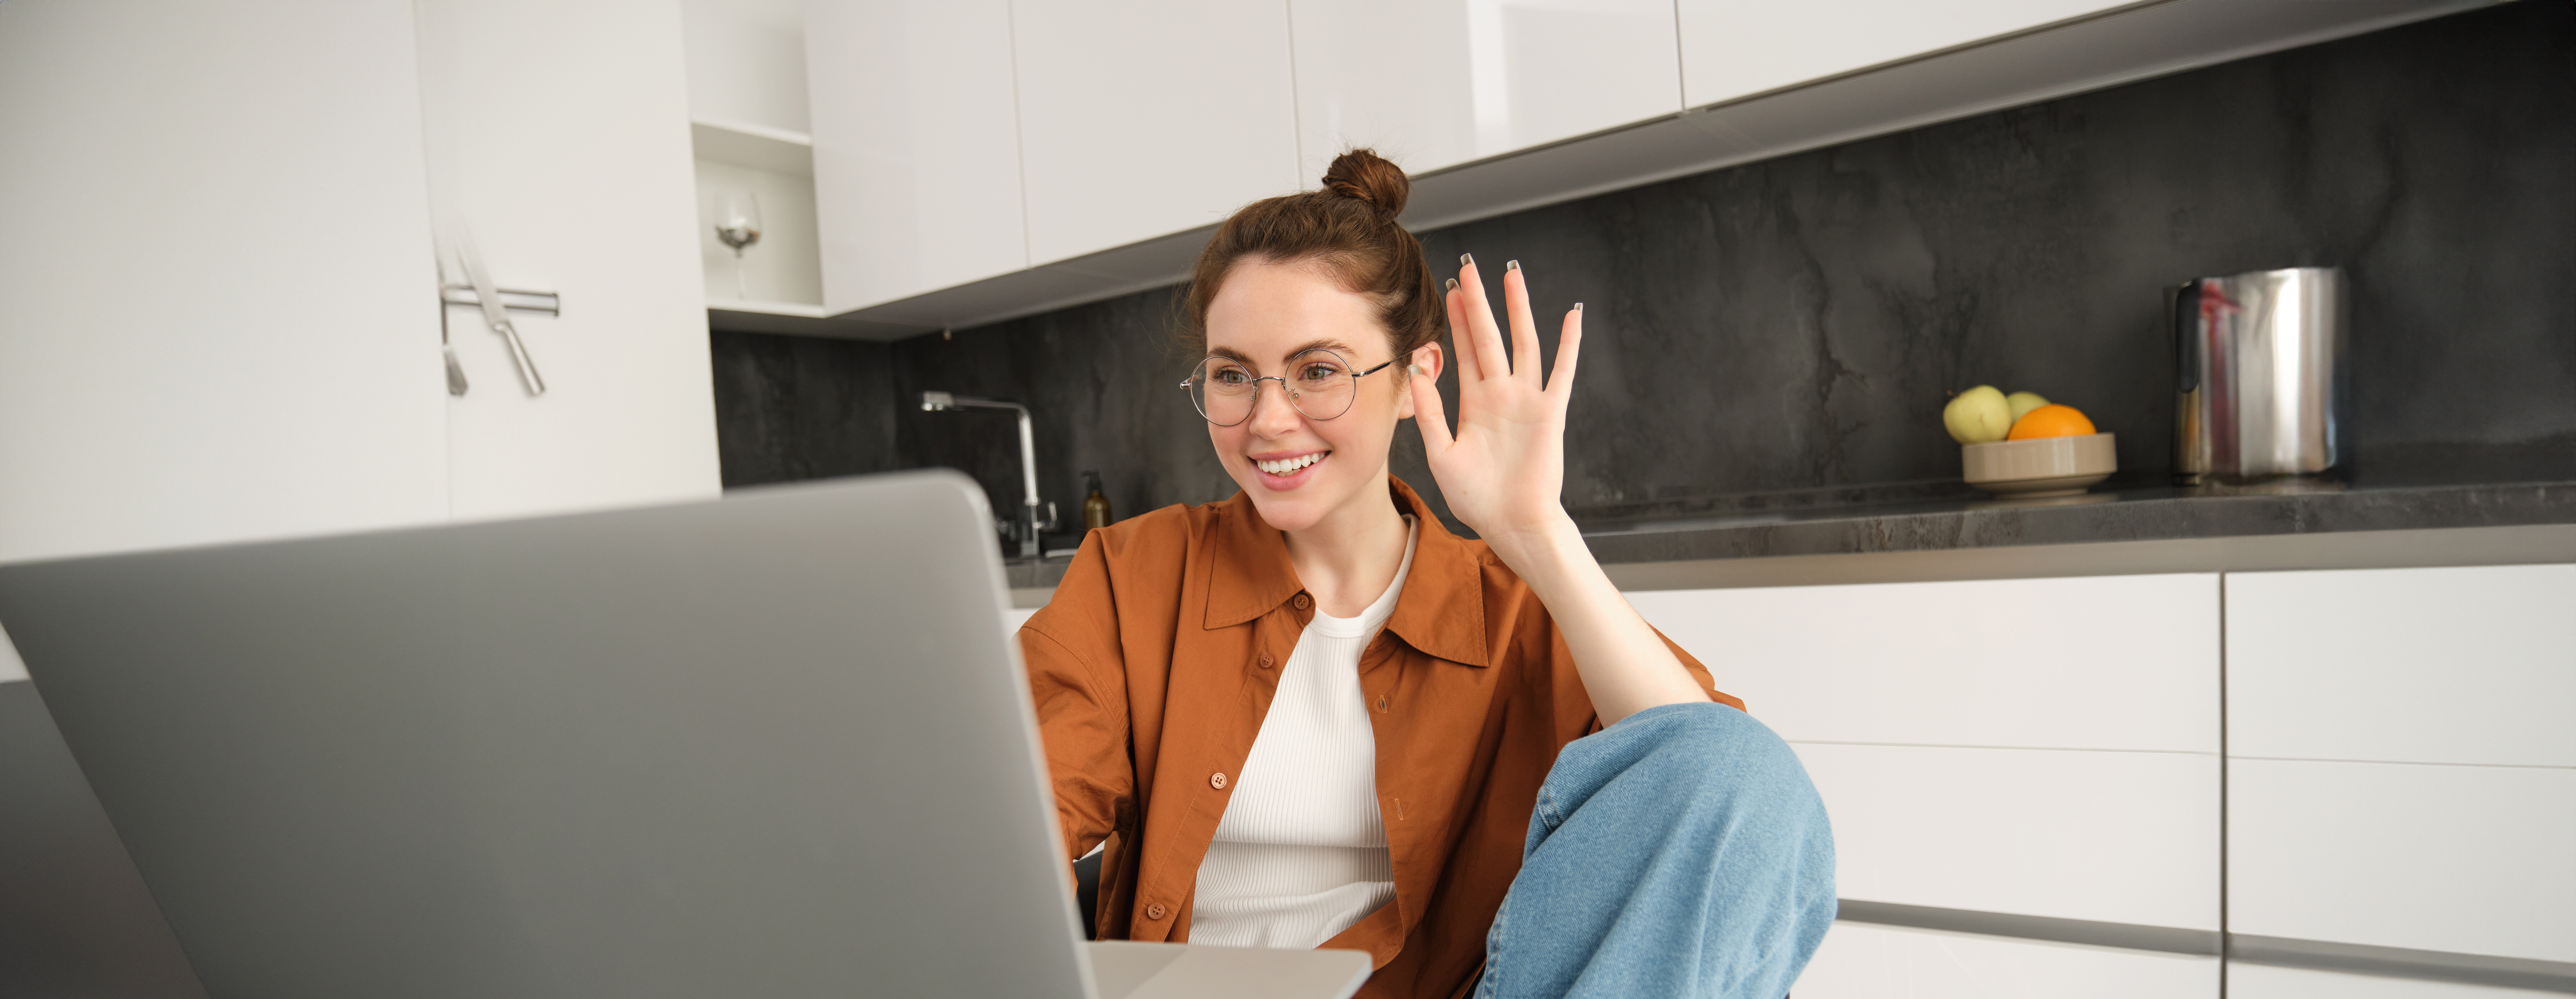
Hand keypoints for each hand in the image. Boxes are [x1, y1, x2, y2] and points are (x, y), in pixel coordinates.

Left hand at [1409, 257, 1581, 555]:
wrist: (1512, 524)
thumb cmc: (1479, 498)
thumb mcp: (1442, 455)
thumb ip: (1431, 414)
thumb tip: (1416, 374)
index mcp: (1475, 403)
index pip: (1463, 351)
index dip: (1456, 320)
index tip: (1449, 289)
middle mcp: (1501, 395)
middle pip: (1489, 337)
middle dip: (1479, 303)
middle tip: (1470, 268)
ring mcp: (1527, 401)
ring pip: (1523, 344)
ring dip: (1518, 310)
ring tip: (1511, 275)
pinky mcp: (1550, 414)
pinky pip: (1562, 372)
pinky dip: (1568, 344)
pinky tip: (1571, 315)